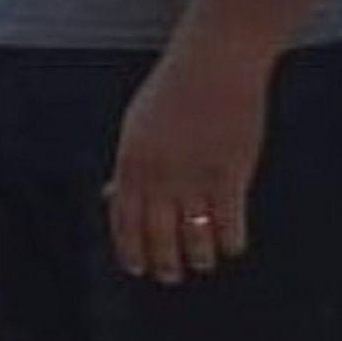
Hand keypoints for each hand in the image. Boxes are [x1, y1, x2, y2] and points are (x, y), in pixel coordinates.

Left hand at [105, 37, 271, 281]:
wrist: (214, 65)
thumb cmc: (172, 94)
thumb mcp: (135, 128)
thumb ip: (126, 166)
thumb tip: (110, 196)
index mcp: (131, 163)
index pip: (125, 221)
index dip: (130, 250)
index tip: (137, 268)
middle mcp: (160, 175)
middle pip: (158, 235)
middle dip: (163, 262)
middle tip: (169, 275)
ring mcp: (195, 176)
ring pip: (194, 235)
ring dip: (197, 256)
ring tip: (200, 264)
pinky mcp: (231, 174)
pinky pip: (229, 222)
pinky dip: (230, 241)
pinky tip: (230, 246)